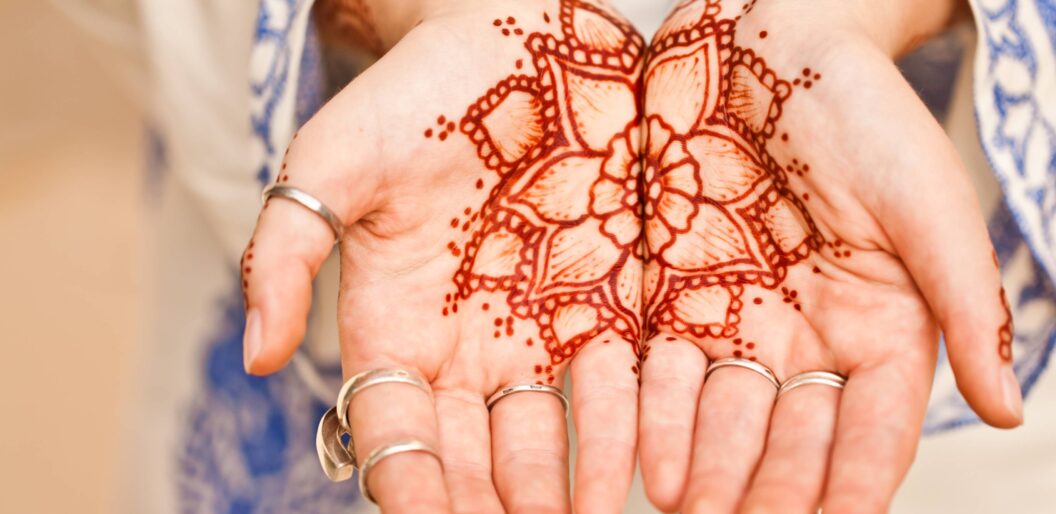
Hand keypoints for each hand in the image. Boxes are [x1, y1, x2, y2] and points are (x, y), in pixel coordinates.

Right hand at [242, 1, 643, 511]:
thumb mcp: (332, 163)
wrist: (509, 42)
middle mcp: (467, 350)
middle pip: (471, 455)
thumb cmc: (412, 100)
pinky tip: (638, 464)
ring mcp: (540, 332)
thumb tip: (252, 354)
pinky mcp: (610, 301)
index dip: (406, 480)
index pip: (393, 430)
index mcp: (395, 330)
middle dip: (486, 503)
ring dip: (556, 485)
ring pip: (546, 435)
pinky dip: (625, 425)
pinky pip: (619, 379)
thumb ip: (289, 252)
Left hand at [636, 1, 1019, 511]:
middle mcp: (807, 340)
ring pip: (721, 413)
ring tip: (683, 502)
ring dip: (704, 461)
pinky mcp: (671, 295)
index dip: (857, 481)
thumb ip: (963, 303)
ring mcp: (736, 321)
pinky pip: (659, 367)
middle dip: (769, 484)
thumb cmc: (862, 113)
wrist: (767, 40)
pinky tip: (637, 451)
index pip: (875, 427)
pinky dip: (651, 411)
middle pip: (791, 435)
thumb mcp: (924, 202)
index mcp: (880, 328)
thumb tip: (1010, 410)